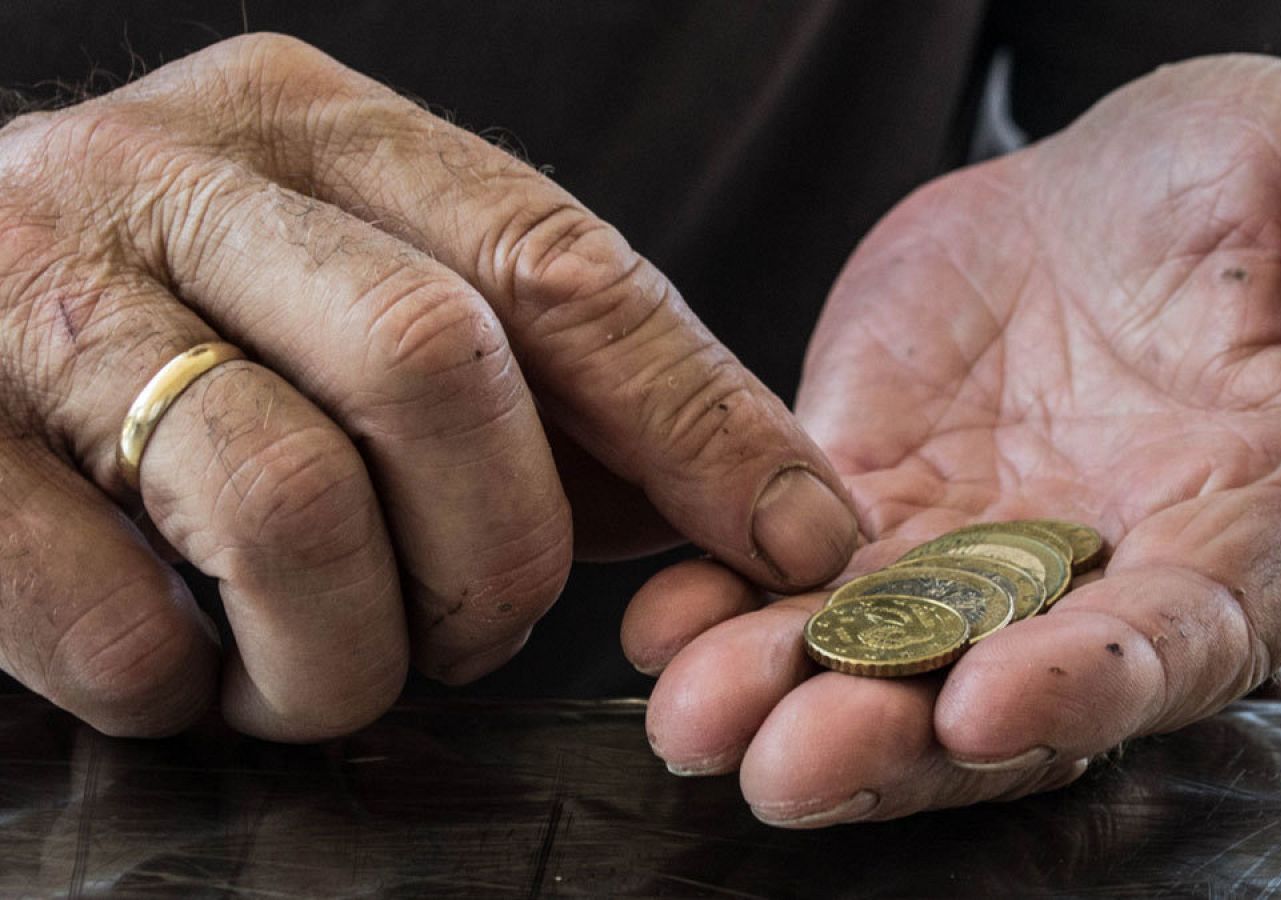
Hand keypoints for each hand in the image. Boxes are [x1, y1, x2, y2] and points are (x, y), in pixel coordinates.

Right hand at [0, 35, 856, 740]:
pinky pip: (111, 621)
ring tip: (318, 669)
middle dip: (497, 557)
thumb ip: (536, 377)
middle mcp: (170, 174)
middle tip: (475, 635)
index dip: (698, 416)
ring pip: (282, 503)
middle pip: (436, 370)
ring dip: (342, 650)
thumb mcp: (353, 295)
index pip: (559, 262)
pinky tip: (179, 668)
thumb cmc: (168, 334)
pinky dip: (182, 689)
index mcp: (314, 128)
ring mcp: (30, 291)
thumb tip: (752, 497)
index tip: (798, 534)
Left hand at [625, 55, 1280, 825]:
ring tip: (695, 717)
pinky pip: (794, 561)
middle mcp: (1103, 573)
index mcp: (1253, 527)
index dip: (1088, 687)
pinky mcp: (876, 490)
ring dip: (785, 696)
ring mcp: (977, 543)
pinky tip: (664, 620)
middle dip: (896, 740)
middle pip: (999, 697)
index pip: (1178, 639)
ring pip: (880, 652)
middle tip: (792, 767)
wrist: (1149, 200)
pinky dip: (729, 598)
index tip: (992, 705)